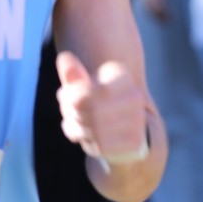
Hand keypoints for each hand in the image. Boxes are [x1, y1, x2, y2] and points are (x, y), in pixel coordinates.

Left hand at [56, 51, 147, 166]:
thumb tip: (65, 58)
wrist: (125, 130)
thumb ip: (72, 74)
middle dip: (69, 109)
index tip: (65, 94)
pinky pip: (101, 144)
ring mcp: (137, 120)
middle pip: (88, 106)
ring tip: (72, 122)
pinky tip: (83, 135)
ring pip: (94, 126)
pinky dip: (86, 140)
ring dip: (75, 125)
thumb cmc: (97, 102)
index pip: (88, 88)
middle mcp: (134, 97)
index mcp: (122, 76)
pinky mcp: (135, 142)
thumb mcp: (82, 85)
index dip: (71, 93)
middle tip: (65, 109)